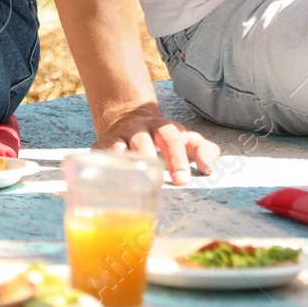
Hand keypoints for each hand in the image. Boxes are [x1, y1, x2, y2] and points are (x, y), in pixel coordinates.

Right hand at [96, 101, 220, 185]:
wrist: (129, 120)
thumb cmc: (164, 139)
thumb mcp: (186, 141)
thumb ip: (204, 151)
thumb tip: (208, 168)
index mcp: (163, 128)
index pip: (171, 139)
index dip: (177, 159)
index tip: (182, 180)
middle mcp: (139, 129)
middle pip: (142, 143)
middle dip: (149, 163)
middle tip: (157, 185)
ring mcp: (118, 136)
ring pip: (118, 149)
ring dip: (124, 166)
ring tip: (131, 186)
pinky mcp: (101, 146)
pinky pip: (99, 156)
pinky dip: (102, 169)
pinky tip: (108, 186)